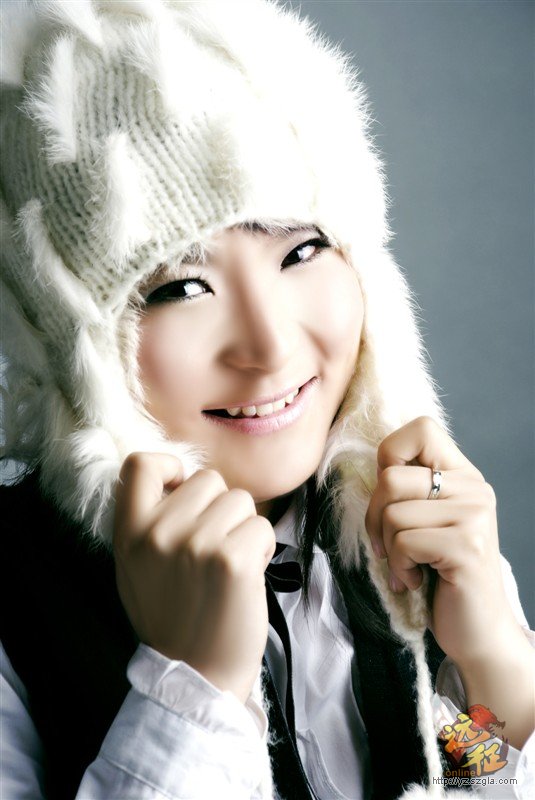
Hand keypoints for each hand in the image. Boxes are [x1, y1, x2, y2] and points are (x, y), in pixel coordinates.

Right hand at [113, 453, 275, 702]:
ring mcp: (197, 544)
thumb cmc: (171, 619)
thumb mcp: (136, 568)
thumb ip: (148, 522)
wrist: (196, 676)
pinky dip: (263, 548)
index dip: (169, 468)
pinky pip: (262, 526)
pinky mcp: (234, 559)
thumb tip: (175, 477)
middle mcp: (159, 534)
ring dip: (243, 529)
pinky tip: (248, 576)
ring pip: (240, 500)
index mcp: (129, 534)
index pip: (141, 464)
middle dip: (219, 509)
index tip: (182, 491)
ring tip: (229, 566)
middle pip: (208, 479)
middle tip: (213, 550)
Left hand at [365, 417, 524, 666]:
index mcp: (464, 475)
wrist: (478, 632)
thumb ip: (409, 488)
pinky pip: (403, 543)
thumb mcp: (426, 521)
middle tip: (390, 547)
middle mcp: (475, 489)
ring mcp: (475, 516)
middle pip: (391, 477)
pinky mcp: (466, 547)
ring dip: (388, 548)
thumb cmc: (441, 575)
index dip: (390, 455)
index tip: (390, 496)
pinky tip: (416, 581)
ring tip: (408, 566)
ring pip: (392, 512)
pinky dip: (399, 568)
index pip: (420, 428)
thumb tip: (376, 463)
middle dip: (375, 517)